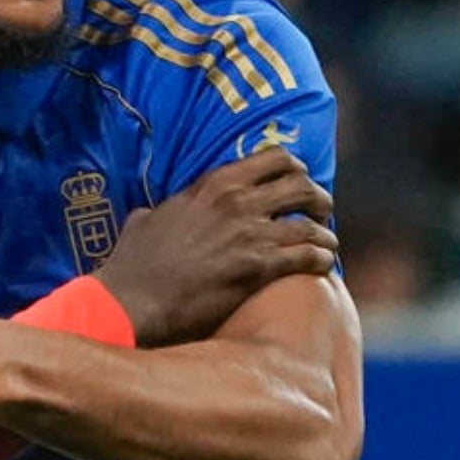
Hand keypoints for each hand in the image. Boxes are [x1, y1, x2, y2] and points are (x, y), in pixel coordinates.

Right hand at [94, 147, 335, 345]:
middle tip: (319, 213)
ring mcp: (249, 235)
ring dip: (325, 235)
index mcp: (211, 185)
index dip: (293, 169)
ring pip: (312, 224)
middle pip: (302, 185)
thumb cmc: (133, 264)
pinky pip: (309, 257)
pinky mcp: (258, 268)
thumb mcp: (144, 220)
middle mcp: (235, 202)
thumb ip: (165, 209)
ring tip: (326, 244)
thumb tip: (159, 212)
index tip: (297, 182)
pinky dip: (321, 260)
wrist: (133, 301)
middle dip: (318, 199)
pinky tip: (321, 266)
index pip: (272, 158)